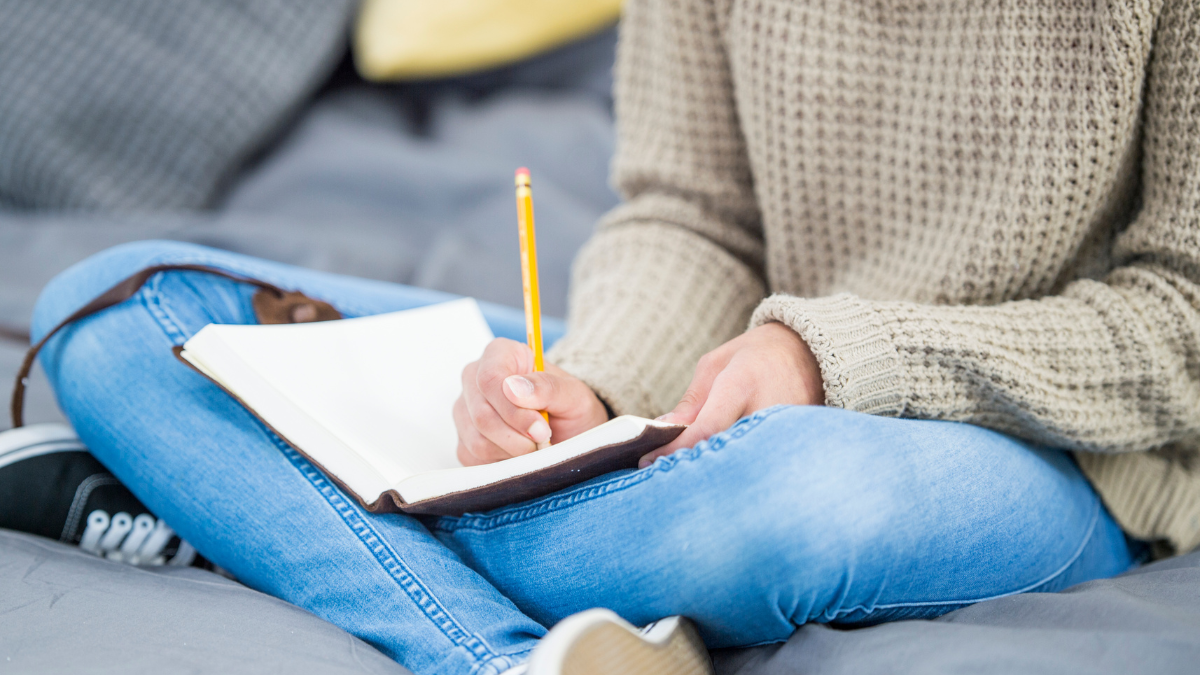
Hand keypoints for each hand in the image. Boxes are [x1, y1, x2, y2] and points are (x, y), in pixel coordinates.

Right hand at [453, 338, 608, 465]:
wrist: (570, 430)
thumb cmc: (570, 406)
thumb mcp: (573, 394)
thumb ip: (547, 388)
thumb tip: (513, 388)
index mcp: (500, 354)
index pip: (490, 379)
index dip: (513, 410)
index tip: (540, 429)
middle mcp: (474, 379)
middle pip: (481, 415)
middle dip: (518, 437)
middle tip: (545, 442)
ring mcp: (465, 411)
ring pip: (477, 441)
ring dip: (513, 452)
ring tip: (537, 447)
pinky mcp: (464, 441)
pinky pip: (475, 459)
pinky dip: (503, 464)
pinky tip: (521, 454)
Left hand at [640, 322, 823, 466]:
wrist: (808, 353)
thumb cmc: (754, 356)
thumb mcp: (715, 365)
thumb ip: (691, 401)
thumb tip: (663, 431)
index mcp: (742, 384)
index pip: (706, 428)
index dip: (675, 450)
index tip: (648, 462)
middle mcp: (768, 410)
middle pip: (725, 453)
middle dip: (694, 468)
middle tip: (666, 477)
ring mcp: (786, 431)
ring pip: (743, 464)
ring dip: (716, 473)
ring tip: (692, 479)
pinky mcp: (796, 444)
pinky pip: (760, 464)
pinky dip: (738, 471)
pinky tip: (720, 475)